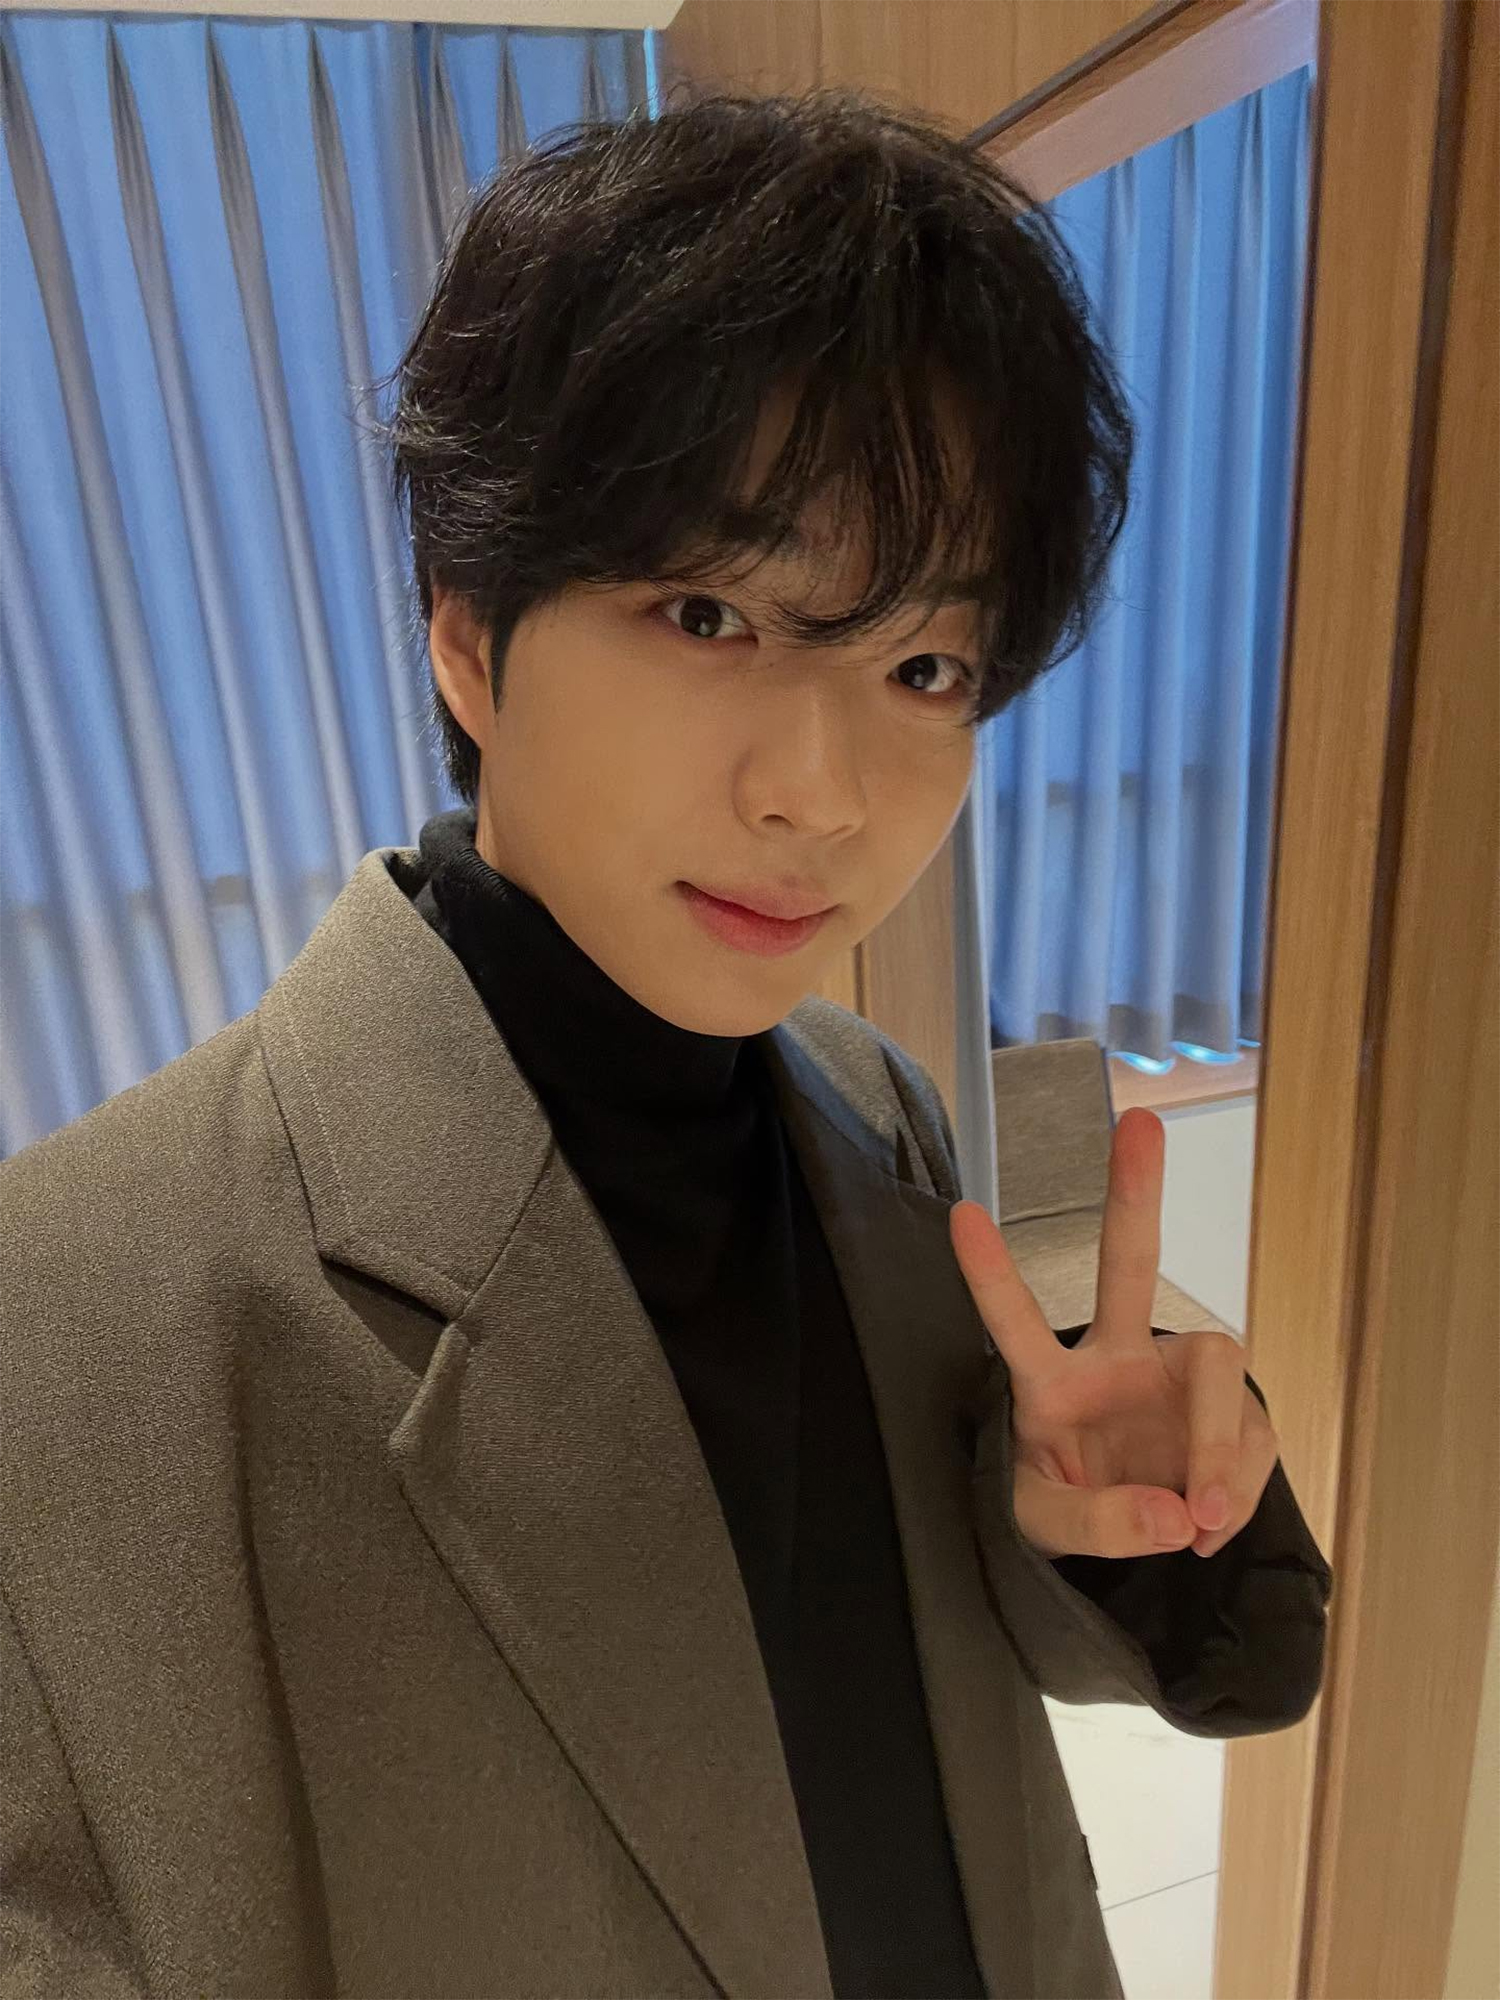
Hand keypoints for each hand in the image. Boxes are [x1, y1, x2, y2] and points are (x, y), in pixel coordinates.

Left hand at [949, 1107, 1278, 1561]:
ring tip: (1201, 1517)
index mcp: (1050, 1384)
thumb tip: (1178, 1513)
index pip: (1014, 1324)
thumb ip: (1101, 1523)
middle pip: (1130, 1266)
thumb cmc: (1063, 1508)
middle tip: (1140, 1121)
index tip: (960, 1213)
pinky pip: (1251, 1442)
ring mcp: (1174, 1380)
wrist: (1124, 1540)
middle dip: (1136, 1194)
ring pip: (1219, 1367)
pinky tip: (1210, 1525)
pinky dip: (1237, 1492)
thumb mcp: (1050, 1529)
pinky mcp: (1229, 1415)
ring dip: (1219, 1444)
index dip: (989, 1275)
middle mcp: (1114, 1361)